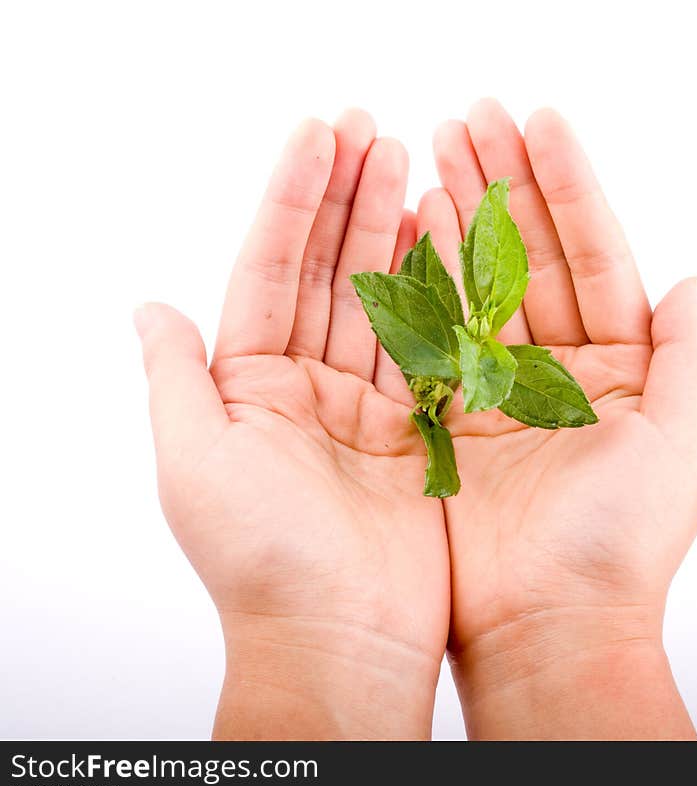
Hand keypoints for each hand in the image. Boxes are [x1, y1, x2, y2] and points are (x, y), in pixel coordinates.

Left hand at [135, 112, 448, 739]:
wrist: (339, 638)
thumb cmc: (258, 558)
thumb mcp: (194, 463)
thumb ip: (176, 378)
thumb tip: (149, 307)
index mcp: (247, 387)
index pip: (269, 271)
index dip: (291, 201)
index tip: (319, 136)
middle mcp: (303, 388)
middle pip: (326, 274)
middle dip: (346, 200)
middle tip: (373, 130)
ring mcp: (362, 406)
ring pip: (379, 300)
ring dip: (391, 233)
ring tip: (408, 165)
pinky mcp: (414, 431)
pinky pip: (426, 348)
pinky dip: (435, 293)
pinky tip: (441, 241)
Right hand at [420, 100, 696, 738]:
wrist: (548, 621)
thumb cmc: (622, 540)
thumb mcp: (684, 443)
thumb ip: (692, 356)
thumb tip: (693, 280)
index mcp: (624, 364)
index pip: (595, 254)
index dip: (568, 187)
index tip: (539, 123)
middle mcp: (563, 367)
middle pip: (531, 255)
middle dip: (503, 182)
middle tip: (471, 116)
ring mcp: (503, 387)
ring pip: (479, 283)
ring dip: (459, 215)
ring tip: (434, 148)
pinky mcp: (453, 415)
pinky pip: (436, 333)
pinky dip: (424, 278)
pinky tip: (411, 226)